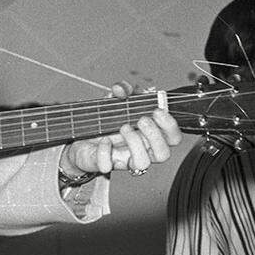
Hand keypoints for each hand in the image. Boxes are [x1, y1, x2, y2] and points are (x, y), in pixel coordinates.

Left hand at [60, 82, 182, 175]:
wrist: (81, 137)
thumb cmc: (106, 122)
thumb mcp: (117, 101)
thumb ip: (123, 90)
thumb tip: (121, 89)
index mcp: (149, 135)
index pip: (173, 137)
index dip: (170, 125)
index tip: (157, 110)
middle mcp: (141, 150)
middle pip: (163, 154)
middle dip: (155, 135)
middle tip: (141, 119)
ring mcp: (124, 160)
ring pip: (143, 164)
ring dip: (135, 143)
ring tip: (123, 127)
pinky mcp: (105, 164)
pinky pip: (107, 165)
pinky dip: (104, 150)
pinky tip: (103, 140)